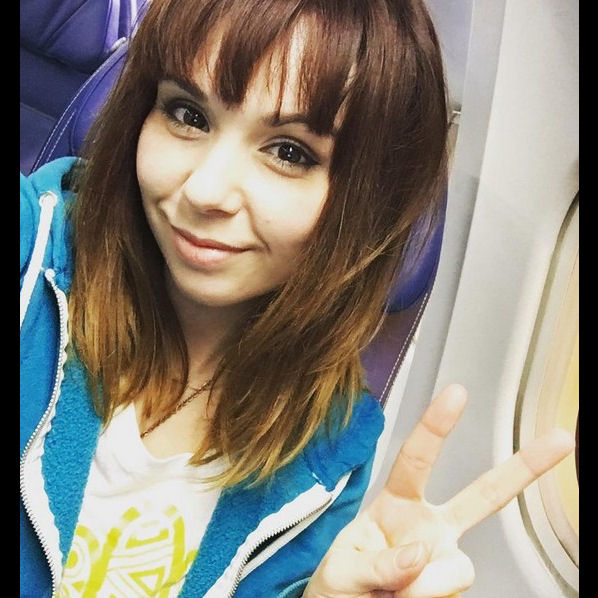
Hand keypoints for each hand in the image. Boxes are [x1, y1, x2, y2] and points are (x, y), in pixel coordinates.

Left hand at [304, 384, 573, 597]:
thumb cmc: (340, 583)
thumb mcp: (342, 569)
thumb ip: (376, 563)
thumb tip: (420, 553)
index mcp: (396, 504)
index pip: (415, 459)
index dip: (435, 425)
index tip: (456, 393)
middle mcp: (429, 524)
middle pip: (481, 495)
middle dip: (522, 468)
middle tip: (561, 440)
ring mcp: (446, 556)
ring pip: (460, 566)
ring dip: (423, 585)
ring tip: (391, 593)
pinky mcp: (452, 583)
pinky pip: (452, 590)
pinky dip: (426, 597)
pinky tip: (404, 597)